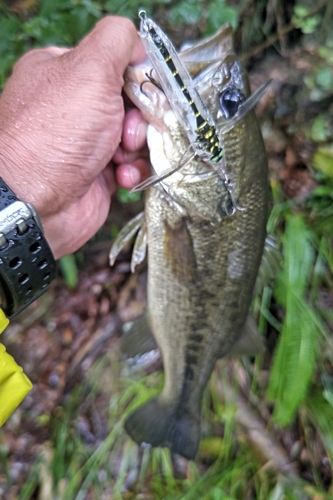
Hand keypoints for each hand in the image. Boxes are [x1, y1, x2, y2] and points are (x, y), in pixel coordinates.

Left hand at [0, 17, 148, 258]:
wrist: (36, 205)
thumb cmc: (57, 134)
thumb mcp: (89, 69)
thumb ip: (118, 41)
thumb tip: (138, 44)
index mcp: (62, 72)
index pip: (115, 63)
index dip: (137, 77)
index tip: (144, 92)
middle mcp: (73, 106)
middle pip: (130, 101)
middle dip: (137, 118)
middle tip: (125, 132)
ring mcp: (85, 142)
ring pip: (134, 135)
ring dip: (136, 147)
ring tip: (120, 156)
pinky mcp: (98, 174)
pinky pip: (130, 165)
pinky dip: (131, 170)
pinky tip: (120, 177)